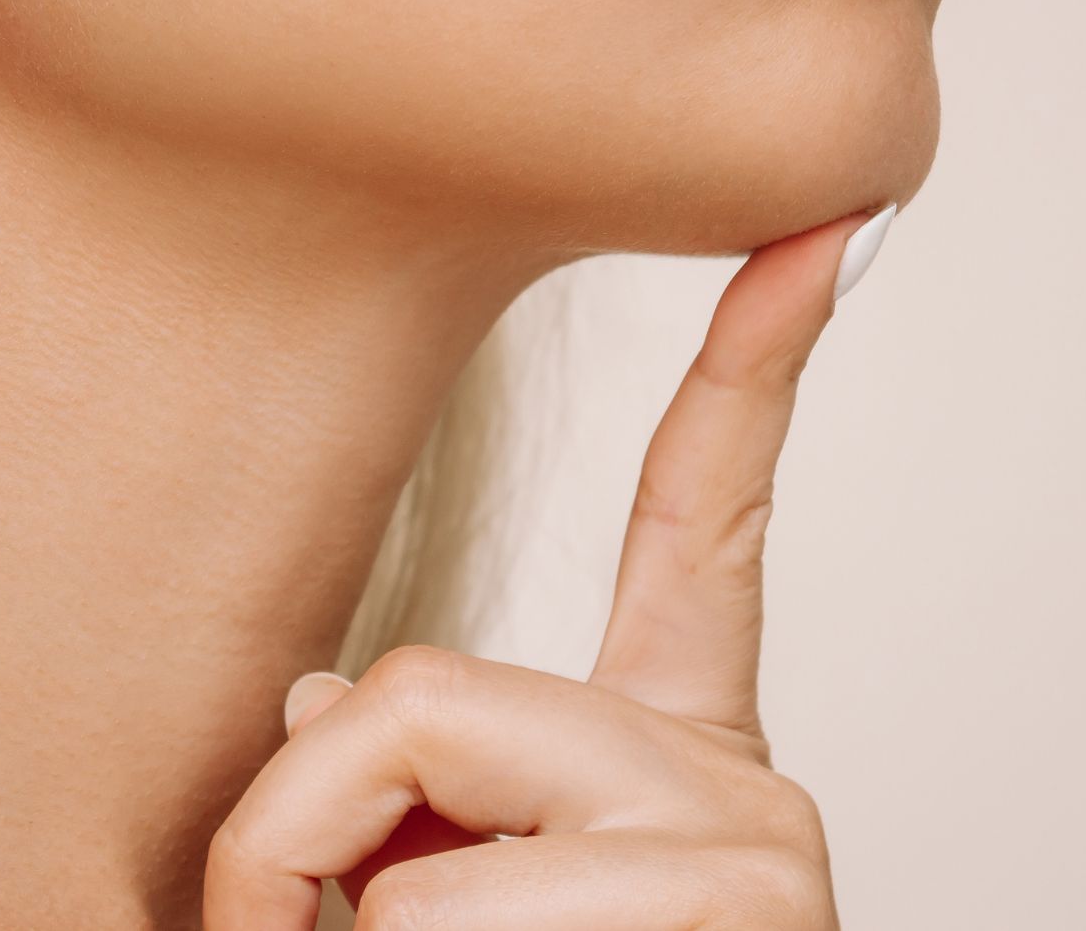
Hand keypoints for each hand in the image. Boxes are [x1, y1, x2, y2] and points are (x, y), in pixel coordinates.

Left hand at [204, 206, 896, 929]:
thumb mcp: (455, 898)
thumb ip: (412, 779)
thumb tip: (314, 694)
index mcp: (679, 747)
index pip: (698, 522)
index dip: (752, 367)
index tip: (822, 225)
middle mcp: (734, 785)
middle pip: (423, 688)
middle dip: (295, 819)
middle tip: (263, 922)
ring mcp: (749, 855)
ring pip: (410, 845)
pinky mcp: (734, 917)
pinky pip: (431, 919)